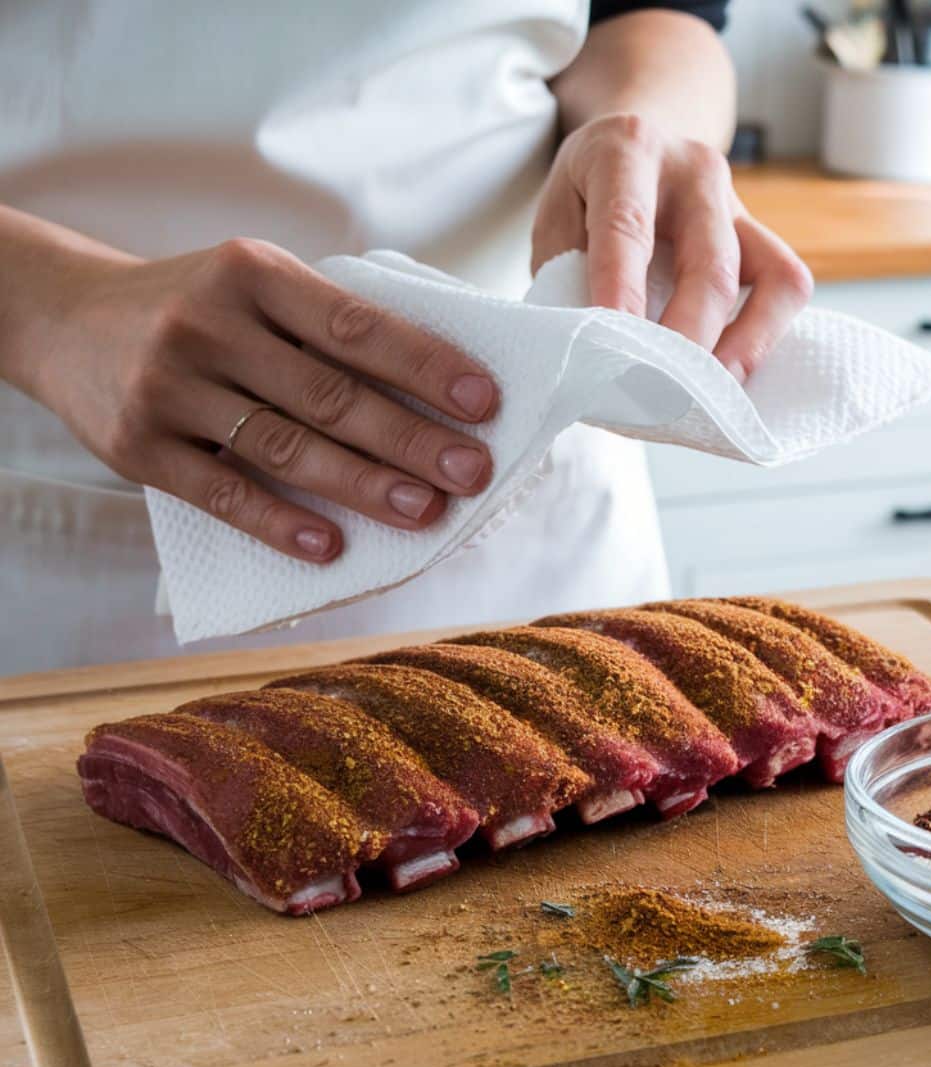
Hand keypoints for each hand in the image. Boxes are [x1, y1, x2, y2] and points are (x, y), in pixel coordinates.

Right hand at [37, 238, 497, 561]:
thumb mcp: (253, 284)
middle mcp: (209, 325)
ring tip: (425, 511)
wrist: (63, 318)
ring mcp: (169, 387)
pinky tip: (331, 547)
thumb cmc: (195, 307)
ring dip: (363, 485)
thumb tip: (434, 387)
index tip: (484, 402)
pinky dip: (279, 523)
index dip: (424, 365)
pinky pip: (222, 494)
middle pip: (329, 394)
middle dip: (411, 438)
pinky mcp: (138, 447)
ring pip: (284, 448)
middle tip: (473, 472)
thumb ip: (323, 323)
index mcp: (252, 272)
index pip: (355, 325)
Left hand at [532, 114, 812, 382]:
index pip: (627, 227)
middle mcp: (695, 171)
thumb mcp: (555, 216)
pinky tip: (726, 375)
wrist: (640, 142)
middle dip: (688, 340)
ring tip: (705, 398)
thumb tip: (590, 347)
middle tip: (659, 395)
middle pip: (710, 265)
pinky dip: (762, 339)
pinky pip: (787, 287)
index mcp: (628, 151)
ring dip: (739, 348)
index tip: (613, 350)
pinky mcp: (764, 237)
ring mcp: (740, 204)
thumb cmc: (588, 193)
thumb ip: (565, 271)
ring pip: (770, 278)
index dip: (623, 293)